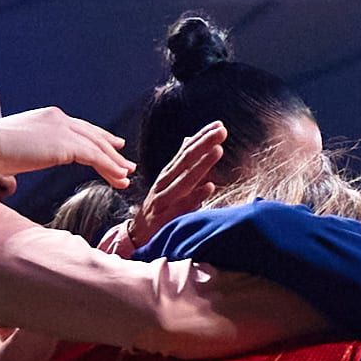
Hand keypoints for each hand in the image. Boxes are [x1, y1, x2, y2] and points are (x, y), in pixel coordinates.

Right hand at [0, 106, 131, 187]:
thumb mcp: (16, 150)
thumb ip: (27, 157)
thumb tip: (18, 178)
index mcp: (48, 117)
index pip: (80, 128)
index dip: (98, 138)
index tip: (113, 145)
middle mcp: (58, 118)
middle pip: (93, 136)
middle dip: (111, 150)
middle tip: (126, 163)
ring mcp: (62, 129)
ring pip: (97, 147)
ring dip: (114, 163)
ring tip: (127, 176)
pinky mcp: (64, 144)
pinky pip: (94, 157)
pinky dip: (109, 168)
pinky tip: (119, 178)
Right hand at [111, 121, 226, 253]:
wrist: (138, 235)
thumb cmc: (159, 207)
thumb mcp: (169, 182)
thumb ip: (181, 163)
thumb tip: (190, 139)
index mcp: (168, 173)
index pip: (186, 151)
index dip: (201, 137)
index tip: (219, 125)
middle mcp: (164, 182)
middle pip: (185, 160)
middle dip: (204, 144)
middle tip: (222, 131)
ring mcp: (163, 199)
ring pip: (184, 179)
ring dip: (202, 164)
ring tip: (218, 150)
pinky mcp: (165, 217)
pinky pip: (182, 206)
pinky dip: (196, 196)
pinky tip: (210, 187)